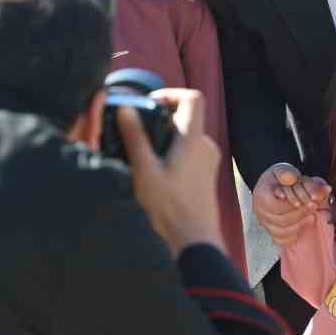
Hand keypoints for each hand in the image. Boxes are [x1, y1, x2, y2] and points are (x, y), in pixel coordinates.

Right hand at [121, 88, 222, 252]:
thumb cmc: (169, 208)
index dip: (172, 94)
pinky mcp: (206, 175)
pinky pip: (190, 153)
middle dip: (161, 120)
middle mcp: (206, 146)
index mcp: (193, 140)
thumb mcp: (144, 170)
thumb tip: (127, 109)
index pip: (193, 98)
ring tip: (144, 157)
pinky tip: (156, 173)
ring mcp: (208, 161)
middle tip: (139, 134)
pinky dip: (173, 153)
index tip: (150, 103)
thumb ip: (135, 138)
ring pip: (186, 136)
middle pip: (186, 118)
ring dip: (165, 139)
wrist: (194, 240)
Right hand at [253, 163, 328, 243]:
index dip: (293, 204)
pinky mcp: (271, 230)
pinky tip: (304, 223)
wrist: (274, 183)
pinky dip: (295, 233)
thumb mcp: (285, 170)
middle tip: (315, 205)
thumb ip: (291, 174)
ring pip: (282, 231)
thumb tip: (298, 180)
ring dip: (300, 224)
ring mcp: (265, 223)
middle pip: (281, 220)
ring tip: (312, 215)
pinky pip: (282, 239)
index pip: (276, 206)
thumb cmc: (280, 177)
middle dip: (301, 213)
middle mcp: (260, 211)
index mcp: (261, 195)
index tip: (309, 199)